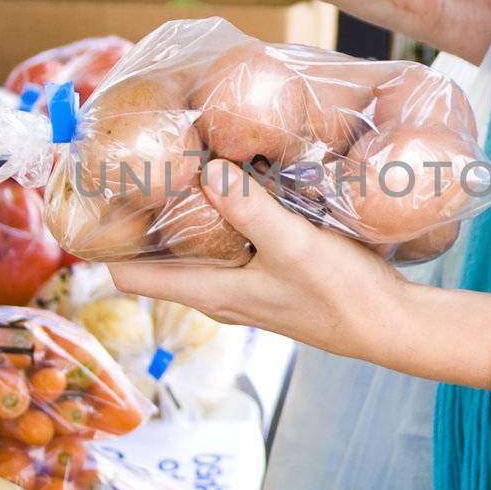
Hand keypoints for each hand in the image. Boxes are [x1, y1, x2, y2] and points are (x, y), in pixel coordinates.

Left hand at [109, 160, 408, 359]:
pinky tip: (236, 182)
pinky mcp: (269, 274)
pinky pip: (228, 242)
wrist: (391, 325)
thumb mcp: (295, 246)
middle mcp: (219, 293)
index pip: (129, 276)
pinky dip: (219, 216)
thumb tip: (208, 171)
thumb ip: (251, 211)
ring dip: (182, 214)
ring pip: (194, 248)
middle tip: (137, 166)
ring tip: (178, 164)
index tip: (99, 199)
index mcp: (211, 293)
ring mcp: (244, 285)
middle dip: (141, 218)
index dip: (105, 242)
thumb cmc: (342, 295)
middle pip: (156, 258)